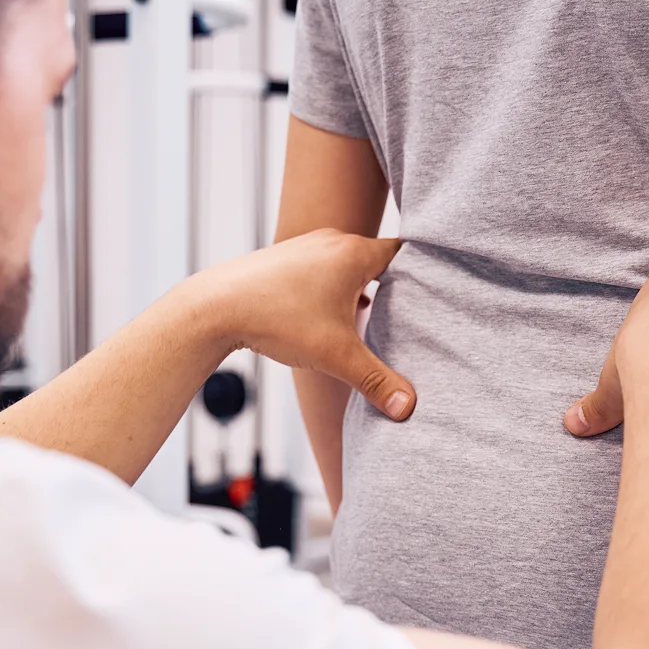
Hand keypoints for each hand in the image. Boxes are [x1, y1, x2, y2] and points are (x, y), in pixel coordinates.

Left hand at [200, 230, 415, 420]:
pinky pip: (322, 268)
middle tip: (408, 310)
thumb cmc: (277, 321)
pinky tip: (329, 316)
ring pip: (347, 263)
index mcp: (354, 254)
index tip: (435, 289)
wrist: (214, 307)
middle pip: (376, 257)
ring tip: (370, 315)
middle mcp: (332, 241)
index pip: (403, 252)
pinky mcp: (283, 258)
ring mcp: (305, 246)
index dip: (422, 270)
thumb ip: (376, 380)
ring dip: (358, 286)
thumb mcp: (335, 356)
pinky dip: (332, 287)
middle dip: (392, 283)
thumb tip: (408, 407)